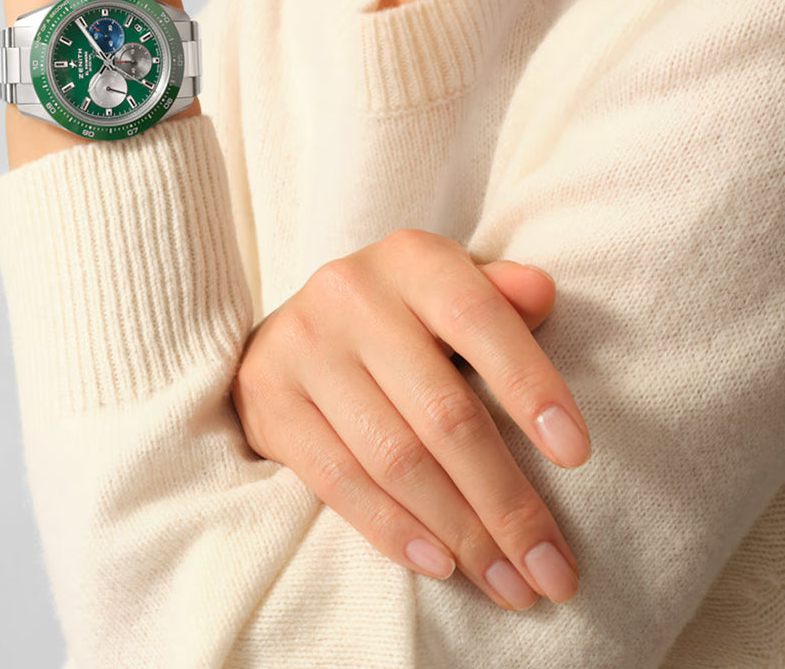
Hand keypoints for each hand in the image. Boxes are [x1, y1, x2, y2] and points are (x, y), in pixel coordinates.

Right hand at [230, 229, 590, 610]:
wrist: (292, 331)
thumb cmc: (399, 318)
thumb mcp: (449, 291)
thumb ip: (499, 296)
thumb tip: (542, 293)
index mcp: (412, 259)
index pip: (478, 317)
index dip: (529, 383)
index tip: (577, 454)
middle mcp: (351, 292)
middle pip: (442, 410)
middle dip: (506, 501)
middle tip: (552, 569)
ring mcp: (303, 345)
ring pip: (394, 456)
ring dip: (461, 533)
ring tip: (510, 584)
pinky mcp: (267, 396)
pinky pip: (337, 478)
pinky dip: (393, 530)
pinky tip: (441, 564)